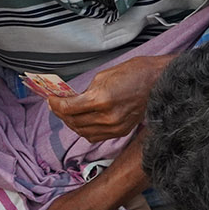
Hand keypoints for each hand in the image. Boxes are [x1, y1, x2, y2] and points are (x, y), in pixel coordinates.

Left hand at [45, 56, 167, 143]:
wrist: (157, 82)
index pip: (69, 108)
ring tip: (66, 114)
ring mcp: (114, 127)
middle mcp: (107, 117)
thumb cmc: (133, 73)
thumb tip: (71, 100)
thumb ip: (85, 92)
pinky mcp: (120, 132)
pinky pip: (95, 136)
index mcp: (101, 99)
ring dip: (72, 123)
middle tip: (56, 106)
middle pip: (74, 121)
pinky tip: (81, 121)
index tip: (51, 100)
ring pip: (83, 132)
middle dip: (61, 114)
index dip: (56, 104)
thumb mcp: (103, 77)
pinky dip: (85, 130)